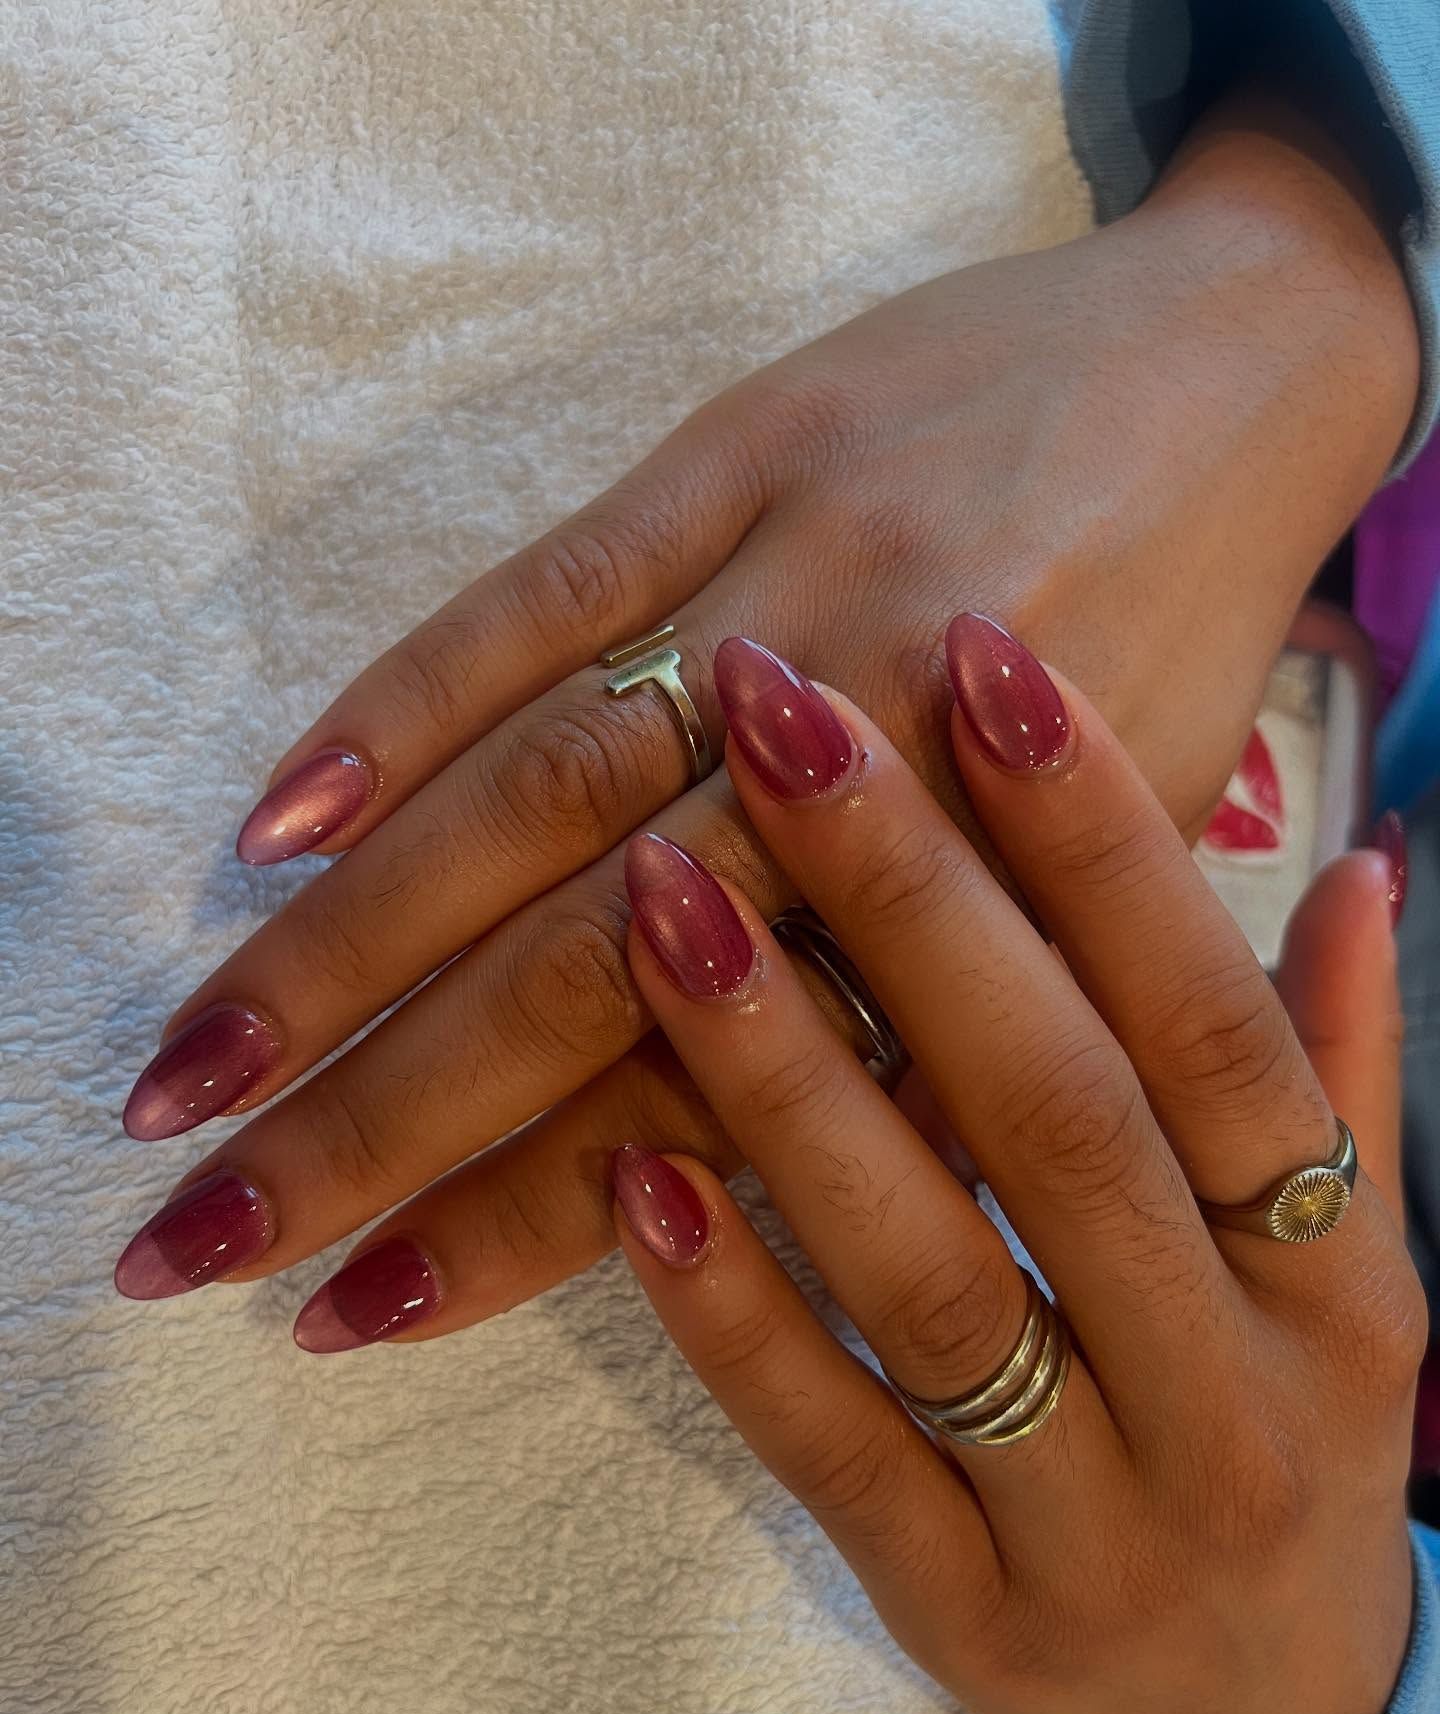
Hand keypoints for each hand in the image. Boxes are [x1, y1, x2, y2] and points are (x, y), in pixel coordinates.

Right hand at [115, 88, 1418, 1340]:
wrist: (1249, 371)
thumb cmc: (1185, 658)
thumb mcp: (1118, 882)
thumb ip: (959, 1037)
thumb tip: (759, 1190)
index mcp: (993, 900)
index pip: (714, 1097)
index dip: (525, 1214)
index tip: (360, 1308)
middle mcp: (882, 768)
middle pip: (588, 969)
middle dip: (379, 1113)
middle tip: (199, 1234)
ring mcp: (802, 589)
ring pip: (540, 792)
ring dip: (350, 941)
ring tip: (194, 1068)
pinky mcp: (746, 447)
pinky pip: (553, 586)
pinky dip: (408, 699)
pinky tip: (283, 815)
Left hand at [607, 623, 1423, 1713]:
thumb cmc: (1284, 1443)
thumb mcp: (1355, 1277)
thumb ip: (1338, 1072)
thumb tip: (1361, 862)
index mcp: (1333, 1277)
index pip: (1216, 1027)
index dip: (1105, 841)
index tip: (981, 657)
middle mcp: (1229, 1386)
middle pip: (1064, 1117)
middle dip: (917, 903)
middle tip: (774, 710)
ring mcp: (1092, 1513)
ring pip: (935, 1271)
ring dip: (792, 1080)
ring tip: (663, 902)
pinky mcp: (959, 1609)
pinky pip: (835, 1446)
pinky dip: (738, 1312)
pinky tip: (637, 1171)